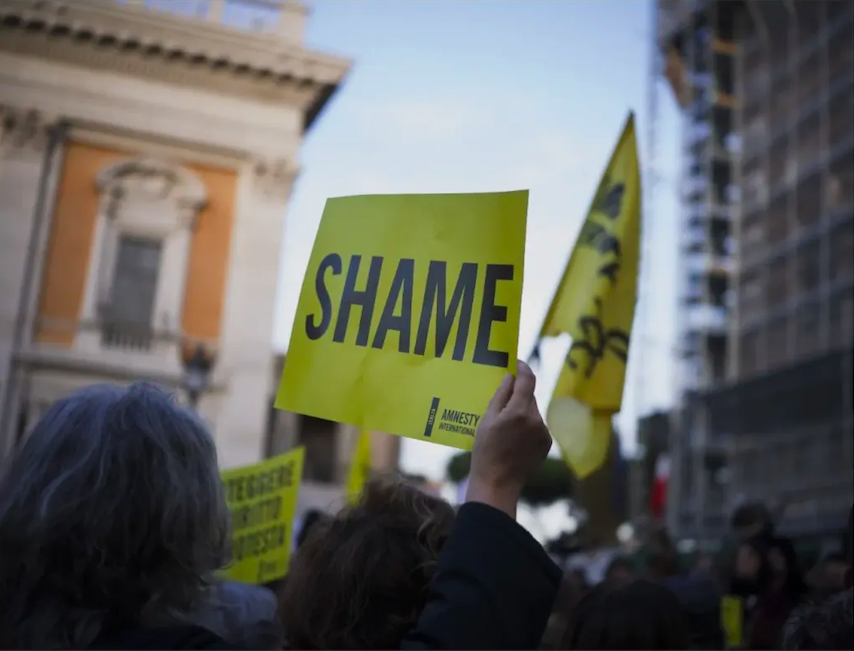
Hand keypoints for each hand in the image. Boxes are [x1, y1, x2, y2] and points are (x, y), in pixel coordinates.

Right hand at [466, 360, 551, 517]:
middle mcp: (536, 419)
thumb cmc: (485, 451)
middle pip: (529, 397)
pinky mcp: (546, 443)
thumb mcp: (487, 420)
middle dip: (518, 394)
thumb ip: (500, 396)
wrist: (498, 483)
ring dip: (522, 411)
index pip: (527, 380)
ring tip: (505, 426)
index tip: (516, 362)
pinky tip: (513, 438)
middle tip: (502, 399)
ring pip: (533, 412)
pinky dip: (527, 425)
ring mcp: (543, 432)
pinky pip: (537, 426)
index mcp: (519, 411)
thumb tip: (511, 377)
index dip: (523, 368)